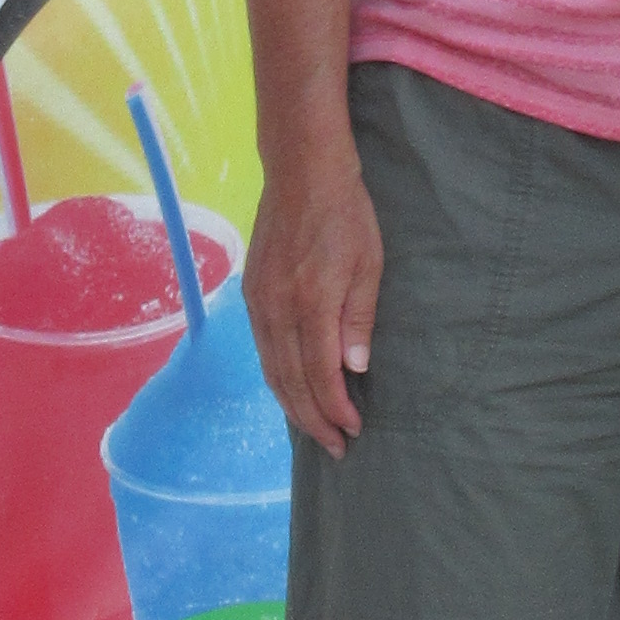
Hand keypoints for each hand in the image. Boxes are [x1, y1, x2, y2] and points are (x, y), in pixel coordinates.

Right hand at [248, 157, 383, 454]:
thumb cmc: (346, 215)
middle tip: (335, 447)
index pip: (320, 374)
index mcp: (310, 304)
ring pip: (271, 369)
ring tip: (313, 428)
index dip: (336, 408)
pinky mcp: (251, 293)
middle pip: (290, 381)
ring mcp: (258, 302)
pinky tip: (290, 389)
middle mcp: (277, 310)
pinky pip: (262, 349)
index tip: (354, 430)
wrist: (300, 172)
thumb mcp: (367, 265)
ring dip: (292, 404)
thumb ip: (358, 319)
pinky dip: (276, 377)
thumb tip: (355, 369)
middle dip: (313, 419)